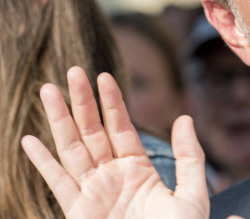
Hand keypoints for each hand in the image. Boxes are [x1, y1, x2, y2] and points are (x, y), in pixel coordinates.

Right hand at [21, 67, 209, 218]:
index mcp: (138, 169)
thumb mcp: (192, 194)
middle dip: (82, 102)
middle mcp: (112, 176)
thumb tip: (185, 118)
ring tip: (46, 90)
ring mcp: (93, 192)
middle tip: (72, 71)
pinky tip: (30, 140)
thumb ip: (189, 156)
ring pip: (72, 148)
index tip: (103, 76)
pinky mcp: (78, 211)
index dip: (112, 102)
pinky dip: (42, 163)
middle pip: (93, 131)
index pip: (121, 127)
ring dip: (59, 120)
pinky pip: (58, 183)